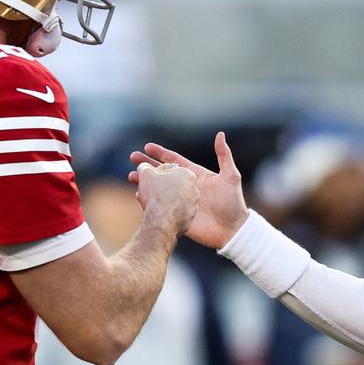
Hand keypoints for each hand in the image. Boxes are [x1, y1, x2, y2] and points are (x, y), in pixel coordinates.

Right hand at [130, 131, 246, 248]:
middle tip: (132, 157)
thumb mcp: (230, 176)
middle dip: (146, 164)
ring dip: (143, 181)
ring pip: (157, 188)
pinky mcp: (175, 215)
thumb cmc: (233, 202)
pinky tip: (138, 194)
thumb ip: (224, 155)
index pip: (174, 161)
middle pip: (161, 173)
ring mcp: (178, 201)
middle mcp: (184, 187)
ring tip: (131, 176)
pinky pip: (158, 206)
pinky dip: (147, 200)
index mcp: (194, 175)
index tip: (147, 146)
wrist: (232, 230)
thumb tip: (220, 134)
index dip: (160, 153)